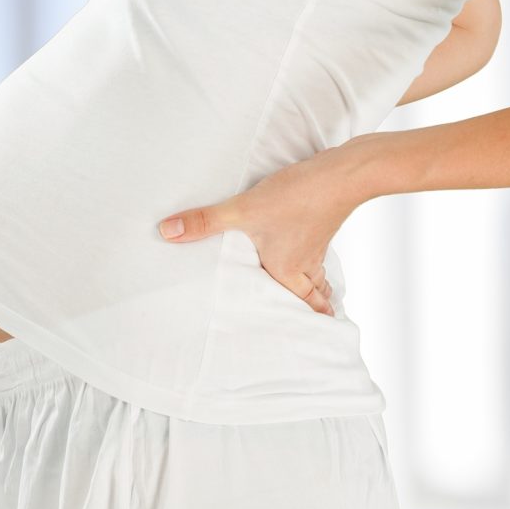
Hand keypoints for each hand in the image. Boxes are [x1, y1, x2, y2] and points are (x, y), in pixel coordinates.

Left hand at [155, 141, 371, 315]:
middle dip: (315, 305)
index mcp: (287, 269)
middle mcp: (305, 261)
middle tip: (317, 316)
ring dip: (317, 281)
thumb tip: (167, 232)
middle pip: (315, 291)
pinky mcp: (323, 219)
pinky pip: (319, 246)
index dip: (309, 319)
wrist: (342, 174)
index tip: (313, 335)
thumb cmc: (298, 197)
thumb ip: (206, 221)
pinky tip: (308, 241)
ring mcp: (317, 240)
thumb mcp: (244, 209)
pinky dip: (316, 253)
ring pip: (319, 269)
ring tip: (316, 289)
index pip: (302, 303)